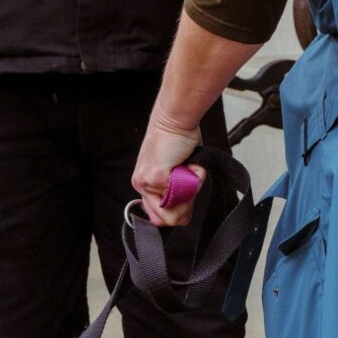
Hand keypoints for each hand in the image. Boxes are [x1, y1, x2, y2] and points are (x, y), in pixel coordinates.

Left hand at [133, 112, 200, 226]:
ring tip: (187, 168)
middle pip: (169, 219)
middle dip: (186, 203)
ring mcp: (147, 182)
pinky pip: (185, 191)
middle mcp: (142, 186)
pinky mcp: (156, 177)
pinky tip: (188, 161)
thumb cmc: (178, 141)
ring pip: (176, 210)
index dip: (178, 212)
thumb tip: (182, 217)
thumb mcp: (176, 173)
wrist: (174, 118)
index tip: (186, 194)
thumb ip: (176, 193)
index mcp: (145, 186)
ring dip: (191, 190)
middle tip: (188, 179)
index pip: (160, 218)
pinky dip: (195, 176)